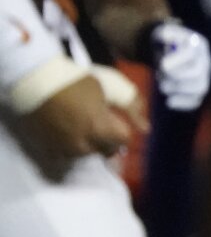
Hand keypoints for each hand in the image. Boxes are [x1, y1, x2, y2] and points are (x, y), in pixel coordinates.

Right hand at [16, 72, 145, 179]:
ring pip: (86, 153)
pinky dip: (71, 146)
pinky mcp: (47, 148)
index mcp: (100, 129)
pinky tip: (69, 131)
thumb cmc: (78, 82)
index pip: (123, 141)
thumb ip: (131, 107)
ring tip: (84, 125)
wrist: (37, 81)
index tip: (118, 122)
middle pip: (105, 150)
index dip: (124, 131)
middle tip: (101, 123)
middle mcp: (82, 144)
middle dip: (108, 139)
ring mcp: (63, 148)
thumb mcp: (111, 88)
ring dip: (90, 144)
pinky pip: (65, 155)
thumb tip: (147, 129)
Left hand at [147, 21, 210, 110]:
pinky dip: (183, 103)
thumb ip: (164, 34)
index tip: (163, 65)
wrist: (165, 53)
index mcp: (198, 44)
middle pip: (198, 73)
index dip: (177, 61)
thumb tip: (167, 38)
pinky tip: (169, 101)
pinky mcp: (198, 90)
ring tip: (163, 86)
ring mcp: (205, 76)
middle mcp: (206, 61)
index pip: (192, 54)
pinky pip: (196, 101)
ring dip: (178, 90)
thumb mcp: (161, 33)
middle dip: (176, 77)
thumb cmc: (163, 43)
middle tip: (160, 75)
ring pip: (200, 88)